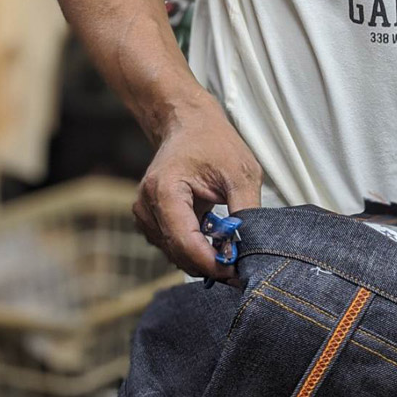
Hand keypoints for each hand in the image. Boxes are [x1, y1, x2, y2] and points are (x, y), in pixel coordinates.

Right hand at [132, 95, 262, 285]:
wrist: (189, 124)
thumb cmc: (214, 142)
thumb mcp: (241, 172)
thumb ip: (246, 209)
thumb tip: (252, 245)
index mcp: (164, 191)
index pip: (185, 241)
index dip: (211, 263)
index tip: (237, 273)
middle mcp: (146, 205)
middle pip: (178, 252)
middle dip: (209, 265)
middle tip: (241, 271)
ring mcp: (144, 213)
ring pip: (174, 252)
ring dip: (202, 259)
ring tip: (232, 254)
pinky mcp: (150, 218)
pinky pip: (173, 244)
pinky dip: (194, 248)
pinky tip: (216, 243)